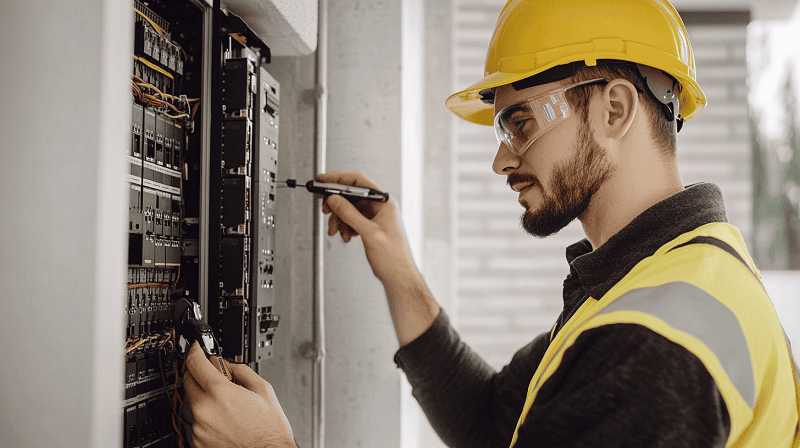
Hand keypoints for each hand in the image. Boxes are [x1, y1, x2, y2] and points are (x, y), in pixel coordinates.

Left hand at [183, 342, 294, 447]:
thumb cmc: (268, 430)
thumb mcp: (263, 389)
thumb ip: (242, 371)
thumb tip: (228, 364)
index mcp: (220, 393)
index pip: (196, 363)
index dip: (196, 351)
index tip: (197, 348)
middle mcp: (204, 410)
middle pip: (188, 380)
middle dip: (199, 373)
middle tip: (214, 375)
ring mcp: (198, 427)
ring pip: (191, 401)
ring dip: (202, 395)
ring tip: (224, 403)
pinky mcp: (196, 441)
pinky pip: (194, 420)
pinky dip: (204, 414)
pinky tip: (222, 417)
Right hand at [317, 171, 418, 286]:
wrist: (398, 276)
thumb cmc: (393, 257)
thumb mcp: (369, 233)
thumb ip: (350, 214)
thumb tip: (334, 199)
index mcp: (384, 202)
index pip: (359, 182)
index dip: (339, 178)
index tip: (323, 179)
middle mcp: (379, 207)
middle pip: (351, 195)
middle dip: (336, 203)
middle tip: (325, 209)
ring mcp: (374, 216)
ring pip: (349, 209)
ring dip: (339, 219)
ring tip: (336, 231)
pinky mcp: (370, 226)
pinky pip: (352, 220)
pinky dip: (345, 226)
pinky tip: (346, 236)